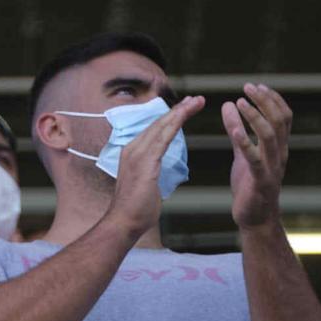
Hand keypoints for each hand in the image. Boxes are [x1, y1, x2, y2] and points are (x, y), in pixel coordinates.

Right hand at [101, 95, 203, 239]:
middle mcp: (132, 149)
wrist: (124, 221)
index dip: (169, 118)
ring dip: (180, 112)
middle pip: (158, 124)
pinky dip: (176, 123)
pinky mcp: (145, 161)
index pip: (154, 131)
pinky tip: (186, 114)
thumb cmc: (136, 209)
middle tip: (195, 99)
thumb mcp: (145, 184)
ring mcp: (137, 154)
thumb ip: (152, 172)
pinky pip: (164, 137)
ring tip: (196, 101)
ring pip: (162, 126)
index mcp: (132, 153)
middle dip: (178, 110)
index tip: (184, 109)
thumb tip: (159, 171)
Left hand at [223, 83, 292, 229]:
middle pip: (279, 121)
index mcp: (278, 147)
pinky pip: (255, 158)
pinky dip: (245, 142)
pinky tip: (234, 129)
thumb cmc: (250, 185)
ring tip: (240, 102)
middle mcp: (280, 154)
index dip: (273, 99)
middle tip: (248, 87)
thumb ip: (238, 131)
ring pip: (270, 136)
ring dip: (255, 116)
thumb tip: (229, 105)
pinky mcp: (260, 180)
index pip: (283, 117)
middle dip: (265, 101)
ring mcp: (272, 167)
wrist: (255, 217)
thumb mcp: (243, 154)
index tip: (257, 85)